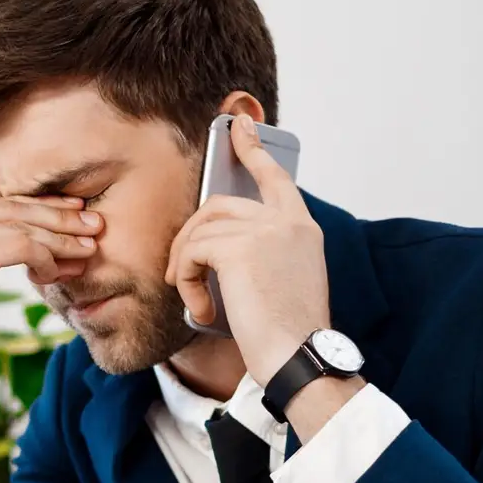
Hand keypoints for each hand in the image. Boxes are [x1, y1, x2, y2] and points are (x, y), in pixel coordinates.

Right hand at [0, 196, 101, 420]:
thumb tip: (30, 223)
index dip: (38, 204)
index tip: (72, 210)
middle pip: (9, 208)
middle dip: (57, 216)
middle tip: (93, 224)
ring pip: (19, 226)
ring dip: (60, 239)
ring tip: (88, 249)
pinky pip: (20, 246)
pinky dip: (45, 257)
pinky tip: (53, 274)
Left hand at [164, 114, 329, 382]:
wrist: (299, 357)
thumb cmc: (287, 334)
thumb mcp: (281, 281)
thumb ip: (259, 252)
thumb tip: (211, 243)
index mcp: (303, 228)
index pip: (275, 177)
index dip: (253, 149)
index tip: (238, 125)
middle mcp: (287, 222)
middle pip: (217, 205)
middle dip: (189, 237)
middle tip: (179, 273)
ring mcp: (266, 231)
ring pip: (199, 231)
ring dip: (184, 266)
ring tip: (194, 300)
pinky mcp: (239, 248)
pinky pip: (191, 252)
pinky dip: (185, 281)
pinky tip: (201, 310)